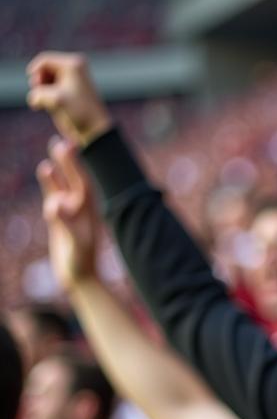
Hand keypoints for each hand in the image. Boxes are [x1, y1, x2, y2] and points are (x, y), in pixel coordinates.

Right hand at [25, 52, 112, 147]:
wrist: (94, 128)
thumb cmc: (78, 113)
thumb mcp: (56, 100)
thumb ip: (38, 93)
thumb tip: (35, 98)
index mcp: (74, 64)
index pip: (44, 60)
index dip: (35, 74)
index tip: (36, 88)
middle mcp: (75, 66)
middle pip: (44, 68)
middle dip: (39, 82)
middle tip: (43, 97)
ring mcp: (73, 77)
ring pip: (45, 78)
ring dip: (42, 90)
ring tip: (48, 103)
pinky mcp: (71, 87)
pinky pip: (50, 86)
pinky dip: (47, 94)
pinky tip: (50, 106)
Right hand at [36, 140, 100, 287]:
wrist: (80, 277)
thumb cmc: (81, 262)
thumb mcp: (75, 242)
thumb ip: (66, 223)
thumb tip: (55, 205)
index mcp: (89, 212)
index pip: (82, 183)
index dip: (76, 165)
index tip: (70, 146)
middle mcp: (81, 210)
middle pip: (74, 181)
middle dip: (68, 162)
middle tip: (60, 141)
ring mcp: (70, 215)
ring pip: (61, 188)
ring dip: (57, 173)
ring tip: (49, 159)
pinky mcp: (60, 222)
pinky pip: (54, 198)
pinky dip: (50, 185)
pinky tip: (46, 172)